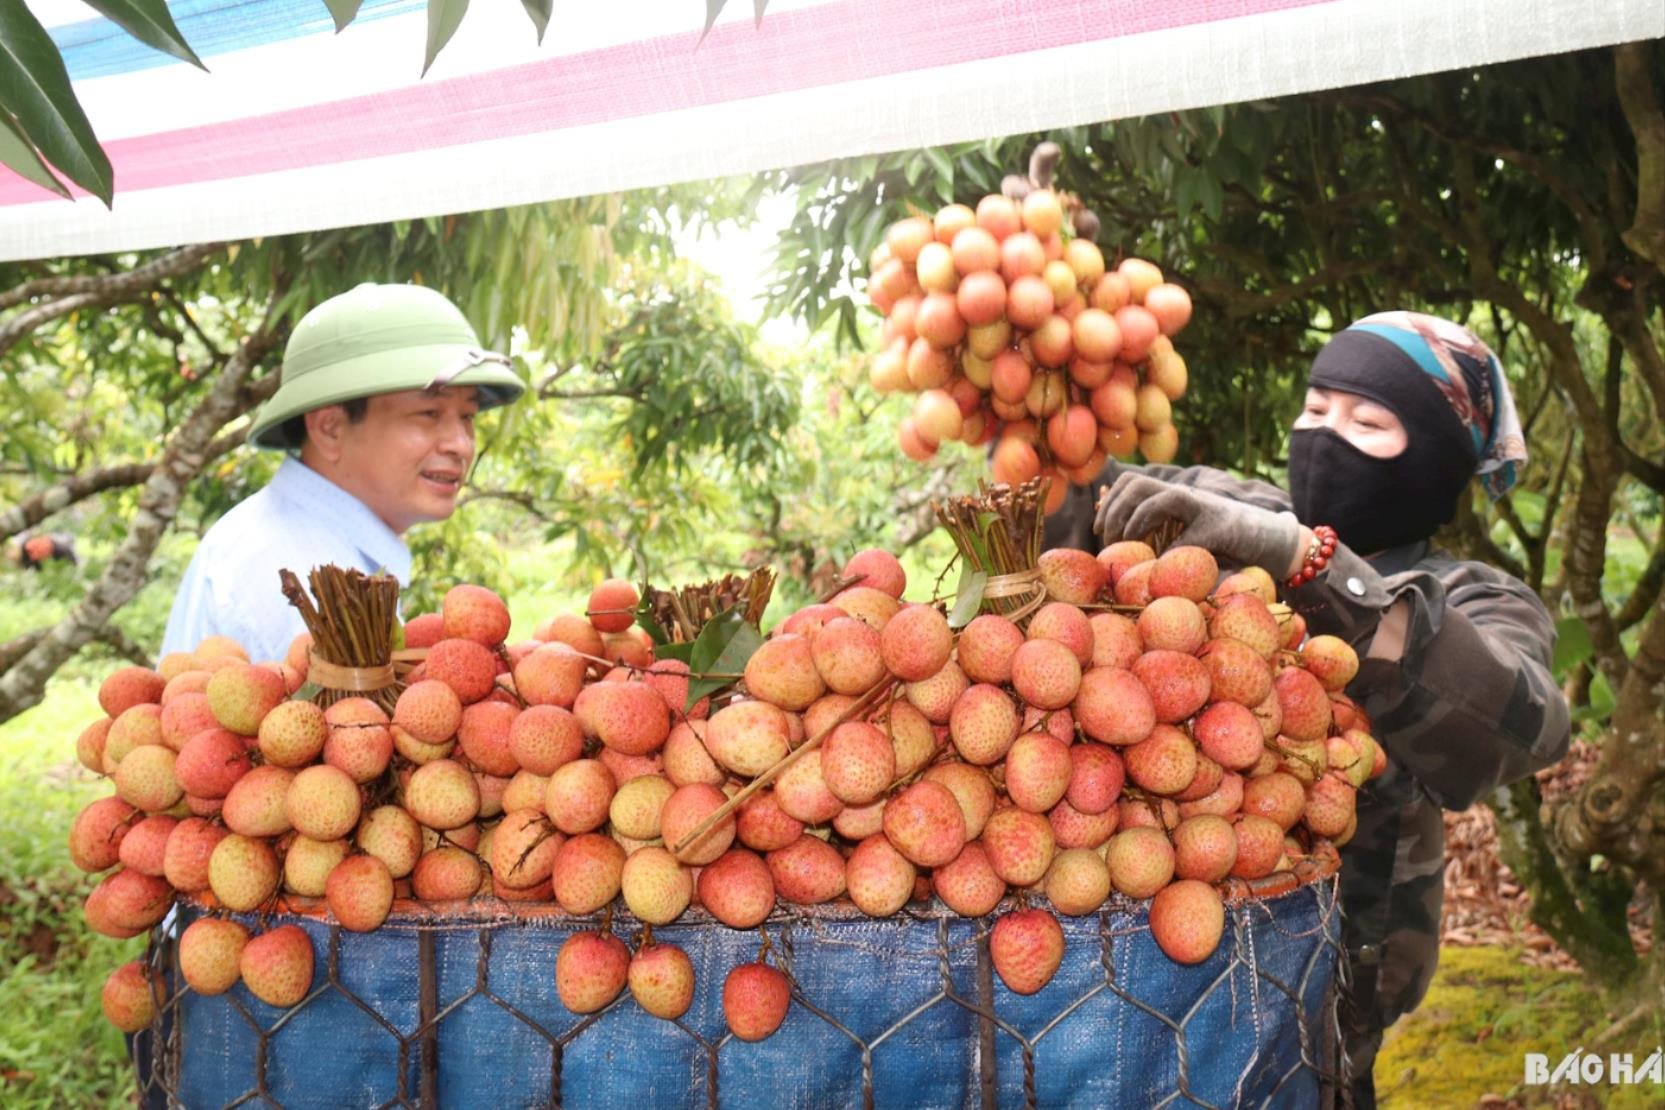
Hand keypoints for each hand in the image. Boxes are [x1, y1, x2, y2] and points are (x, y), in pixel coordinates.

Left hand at [1093, 474, 1304, 575]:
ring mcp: (1205, 508)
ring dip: (1139, 520)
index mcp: (1172, 497)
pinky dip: (1173, 554)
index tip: (1098, 529)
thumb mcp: (1184, 537)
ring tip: (1130, 544)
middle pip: (1139, 483)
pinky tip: (1164, 568)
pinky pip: (1191, 538)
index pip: (1131, 482)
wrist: (1271, 541)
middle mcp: (1186, 496)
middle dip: (1115, 510)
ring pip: (1165, 498)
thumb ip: (1158, 537)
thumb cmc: (1223, 544)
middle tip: (1107, 540)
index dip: (1109, 501)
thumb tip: (1121, 549)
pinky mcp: (1222, 528)